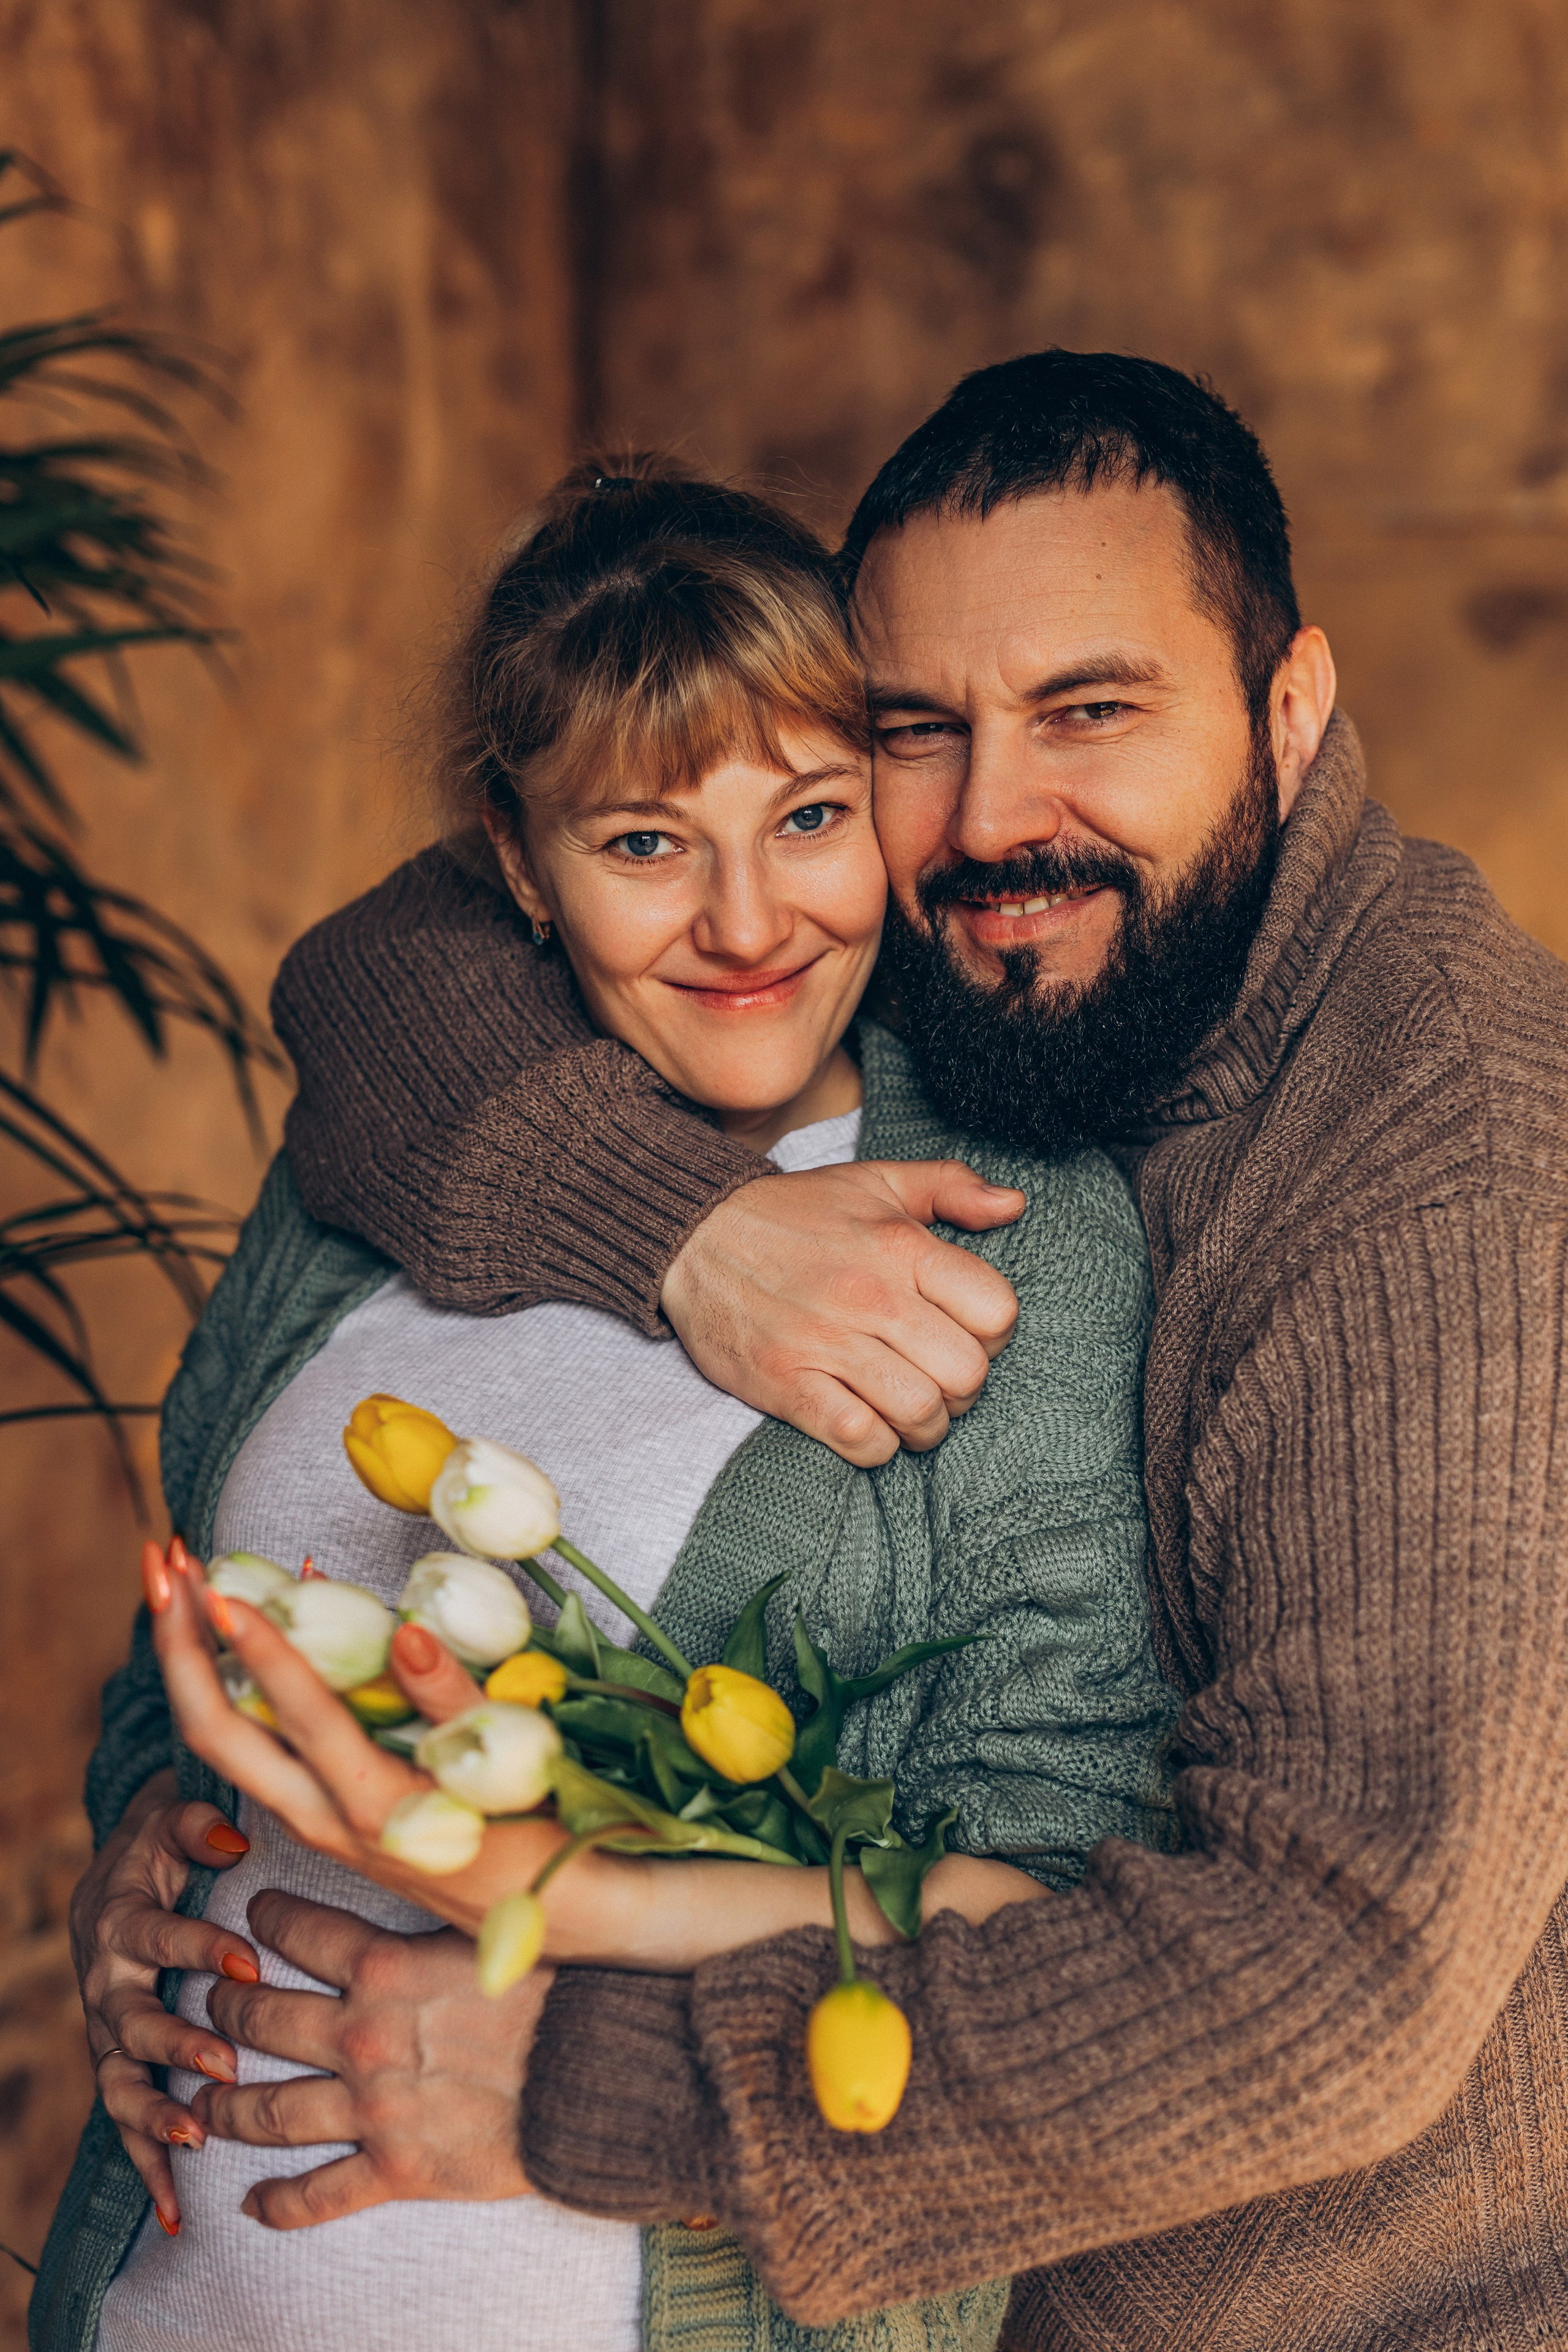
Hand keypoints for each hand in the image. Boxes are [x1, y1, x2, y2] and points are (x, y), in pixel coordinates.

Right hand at [68, 1753, 259, 2230]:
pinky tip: (175, 2216)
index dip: (198, 1947)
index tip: (247, 1961)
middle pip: (132, 2022)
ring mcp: (107, 2032)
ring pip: (121, 2084)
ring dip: (155, 2116)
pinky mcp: (118, 2065)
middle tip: (228, 2066)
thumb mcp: (174, 1821)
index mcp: (120, 1922)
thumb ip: (198, 1826)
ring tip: (197, 2142)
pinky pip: (125, 2124)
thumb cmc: (163, 1847)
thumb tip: (232, 1841)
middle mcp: (106, 1983)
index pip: (156, 1937)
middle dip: (177, 2045)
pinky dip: (146, 2168)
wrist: (121, 1874)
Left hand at [152, 1559, 570, 1937]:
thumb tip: (405, 1633)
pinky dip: (240, 1674)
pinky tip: (259, 1617)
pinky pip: (261, 1739)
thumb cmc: (546, 1844)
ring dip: (194, 1657)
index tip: (226, 1586)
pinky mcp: (326, 1809)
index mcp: (373, 1807)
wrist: (562, 1921)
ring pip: (226, 1737)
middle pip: (216, 1732)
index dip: (260, 1646)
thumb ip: (456, 1705)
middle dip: (179, 1644)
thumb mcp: (513, 1776)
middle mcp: (325, 1817)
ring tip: (183, 1578)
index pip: (299, 1716)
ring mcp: (317, 1816)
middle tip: (167, 1562)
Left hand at [192, 1889, 551, 2227]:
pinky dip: (278, 2203)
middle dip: (223, 2009)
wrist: (599, 2076)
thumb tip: (428, 1869)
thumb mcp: (495, 1930)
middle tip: (207, 2005)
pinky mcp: (394, 2171)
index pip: (298, 1931)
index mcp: (385, 1968)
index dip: (265, 1919)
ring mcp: (371, 2109)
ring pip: (268, 2110)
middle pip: (261, 2018)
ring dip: (224, 2106)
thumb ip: (442, 1913)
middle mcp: (361, 2037)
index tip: (250, 1914)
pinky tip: (252, 2203)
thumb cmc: (560, 1991)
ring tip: (201, 2102)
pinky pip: (319, 2195)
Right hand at [661, 1160, 1022, 1465]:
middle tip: (937, 1382)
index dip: (993, 1335)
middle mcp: (871, 1296)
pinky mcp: (786, 1384)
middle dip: (962, 1391)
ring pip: (920, 1412)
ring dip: (923, 1426)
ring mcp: (826, 1343)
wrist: (694, 1235)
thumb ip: (951, 1186)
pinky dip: (876, 1445)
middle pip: (967, 1374)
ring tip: (907, 1412)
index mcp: (901, 1246)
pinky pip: (859, 1438)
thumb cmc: (795, 1214)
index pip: (997, 1313)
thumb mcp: (876, 1181)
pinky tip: (867, 1425)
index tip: (965, 1335)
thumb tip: (1014, 1206)